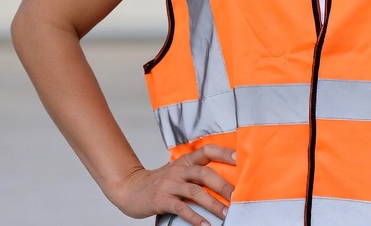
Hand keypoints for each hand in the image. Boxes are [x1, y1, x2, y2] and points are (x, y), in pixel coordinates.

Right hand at [108, 144, 236, 225]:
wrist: (131, 188)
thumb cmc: (160, 182)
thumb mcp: (177, 172)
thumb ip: (196, 173)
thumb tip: (225, 181)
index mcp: (184, 161)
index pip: (206, 151)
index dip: (223, 152)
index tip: (239, 157)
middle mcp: (178, 170)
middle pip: (204, 173)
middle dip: (222, 185)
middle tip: (237, 195)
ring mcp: (169, 185)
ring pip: (195, 191)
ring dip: (212, 203)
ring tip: (226, 213)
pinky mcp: (161, 200)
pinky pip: (181, 208)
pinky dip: (194, 217)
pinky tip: (205, 225)